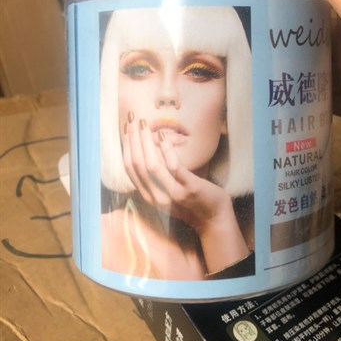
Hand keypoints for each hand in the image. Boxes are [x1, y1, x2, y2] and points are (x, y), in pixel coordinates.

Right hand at [122, 114, 249, 271]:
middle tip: (132, 120)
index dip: (126, 148)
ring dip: (146, 143)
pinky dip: (166, 151)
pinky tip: (164, 137)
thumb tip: (147, 149)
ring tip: (144, 125)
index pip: (130, 169)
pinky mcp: (189, 189)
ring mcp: (173, 193)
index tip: (126, 130)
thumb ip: (156, 177)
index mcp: (149, 196)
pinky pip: (174, 168)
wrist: (213, 220)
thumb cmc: (191, 201)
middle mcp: (156, 197)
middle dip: (133, 141)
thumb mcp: (167, 191)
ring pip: (152, 166)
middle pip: (137, 165)